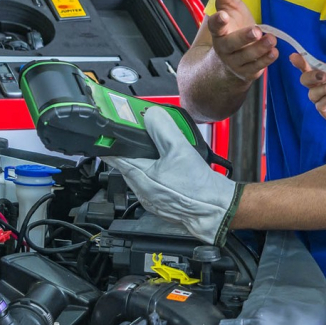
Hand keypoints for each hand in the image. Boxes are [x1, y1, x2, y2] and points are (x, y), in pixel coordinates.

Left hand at [103, 106, 242, 245]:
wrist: (215, 210)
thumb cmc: (197, 186)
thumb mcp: (179, 149)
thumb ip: (162, 129)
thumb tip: (151, 115)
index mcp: (139, 177)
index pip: (115, 156)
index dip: (112, 141)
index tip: (110, 131)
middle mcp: (141, 191)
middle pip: (128, 164)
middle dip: (132, 148)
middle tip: (140, 134)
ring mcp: (151, 199)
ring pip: (141, 174)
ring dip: (146, 160)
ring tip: (159, 148)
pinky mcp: (163, 203)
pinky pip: (153, 184)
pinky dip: (156, 172)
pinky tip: (170, 166)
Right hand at [205, 0, 276, 82]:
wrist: (230, 59)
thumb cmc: (231, 29)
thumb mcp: (227, 7)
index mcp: (218, 31)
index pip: (214, 26)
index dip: (218, 21)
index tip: (223, 15)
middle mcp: (224, 47)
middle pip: (231, 44)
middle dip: (243, 38)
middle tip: (255, 30)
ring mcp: (236, 60)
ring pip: (246, 56)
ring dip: (259, 48)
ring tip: (271, 40)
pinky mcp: (248, 70)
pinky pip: (256, 67)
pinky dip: (265, 60)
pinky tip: (275, 52)